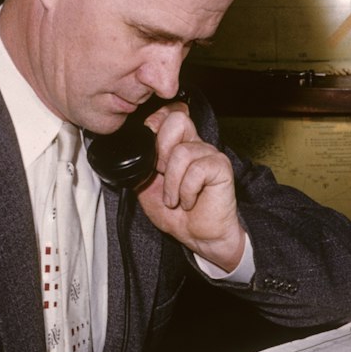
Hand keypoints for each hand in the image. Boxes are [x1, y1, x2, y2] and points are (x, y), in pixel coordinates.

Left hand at [136, 104, 245, 270]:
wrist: (200, 237)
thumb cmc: (179, 215)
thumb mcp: (146, 190)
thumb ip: (139, 168)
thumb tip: (129, 154)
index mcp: (178, 146)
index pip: (170, 114)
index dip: (157, 122)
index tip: (151, 148)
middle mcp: (195, 145)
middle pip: (178, 120)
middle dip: (162, 150)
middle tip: (162, 174)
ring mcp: (209, 155)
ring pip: (182, 152)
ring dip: (172, 183)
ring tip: (175, 200)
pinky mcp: (221, 167)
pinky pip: (197, 170)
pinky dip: (187, 191)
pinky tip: (189, 202)